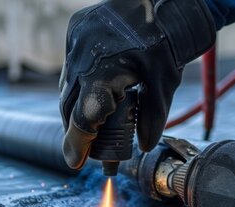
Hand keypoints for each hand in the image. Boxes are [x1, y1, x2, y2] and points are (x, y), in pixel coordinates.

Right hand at [59, 0, 215, 169]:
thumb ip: (151, 119)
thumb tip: (142, 146)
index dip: (77, 144)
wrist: (164, 0)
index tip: (75, 162)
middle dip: (78, 131)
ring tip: (93, 123)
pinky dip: (80, 84)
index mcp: (102, 74)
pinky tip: (94, 92)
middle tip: (89, 149)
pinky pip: (71, 67)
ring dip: (77, 108)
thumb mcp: (164, 85)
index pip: (83, 119)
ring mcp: (74, 42)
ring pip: (68, 87)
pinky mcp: (75, 32)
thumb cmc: (167, 42)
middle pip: (70, 108)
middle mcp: (81, 58)